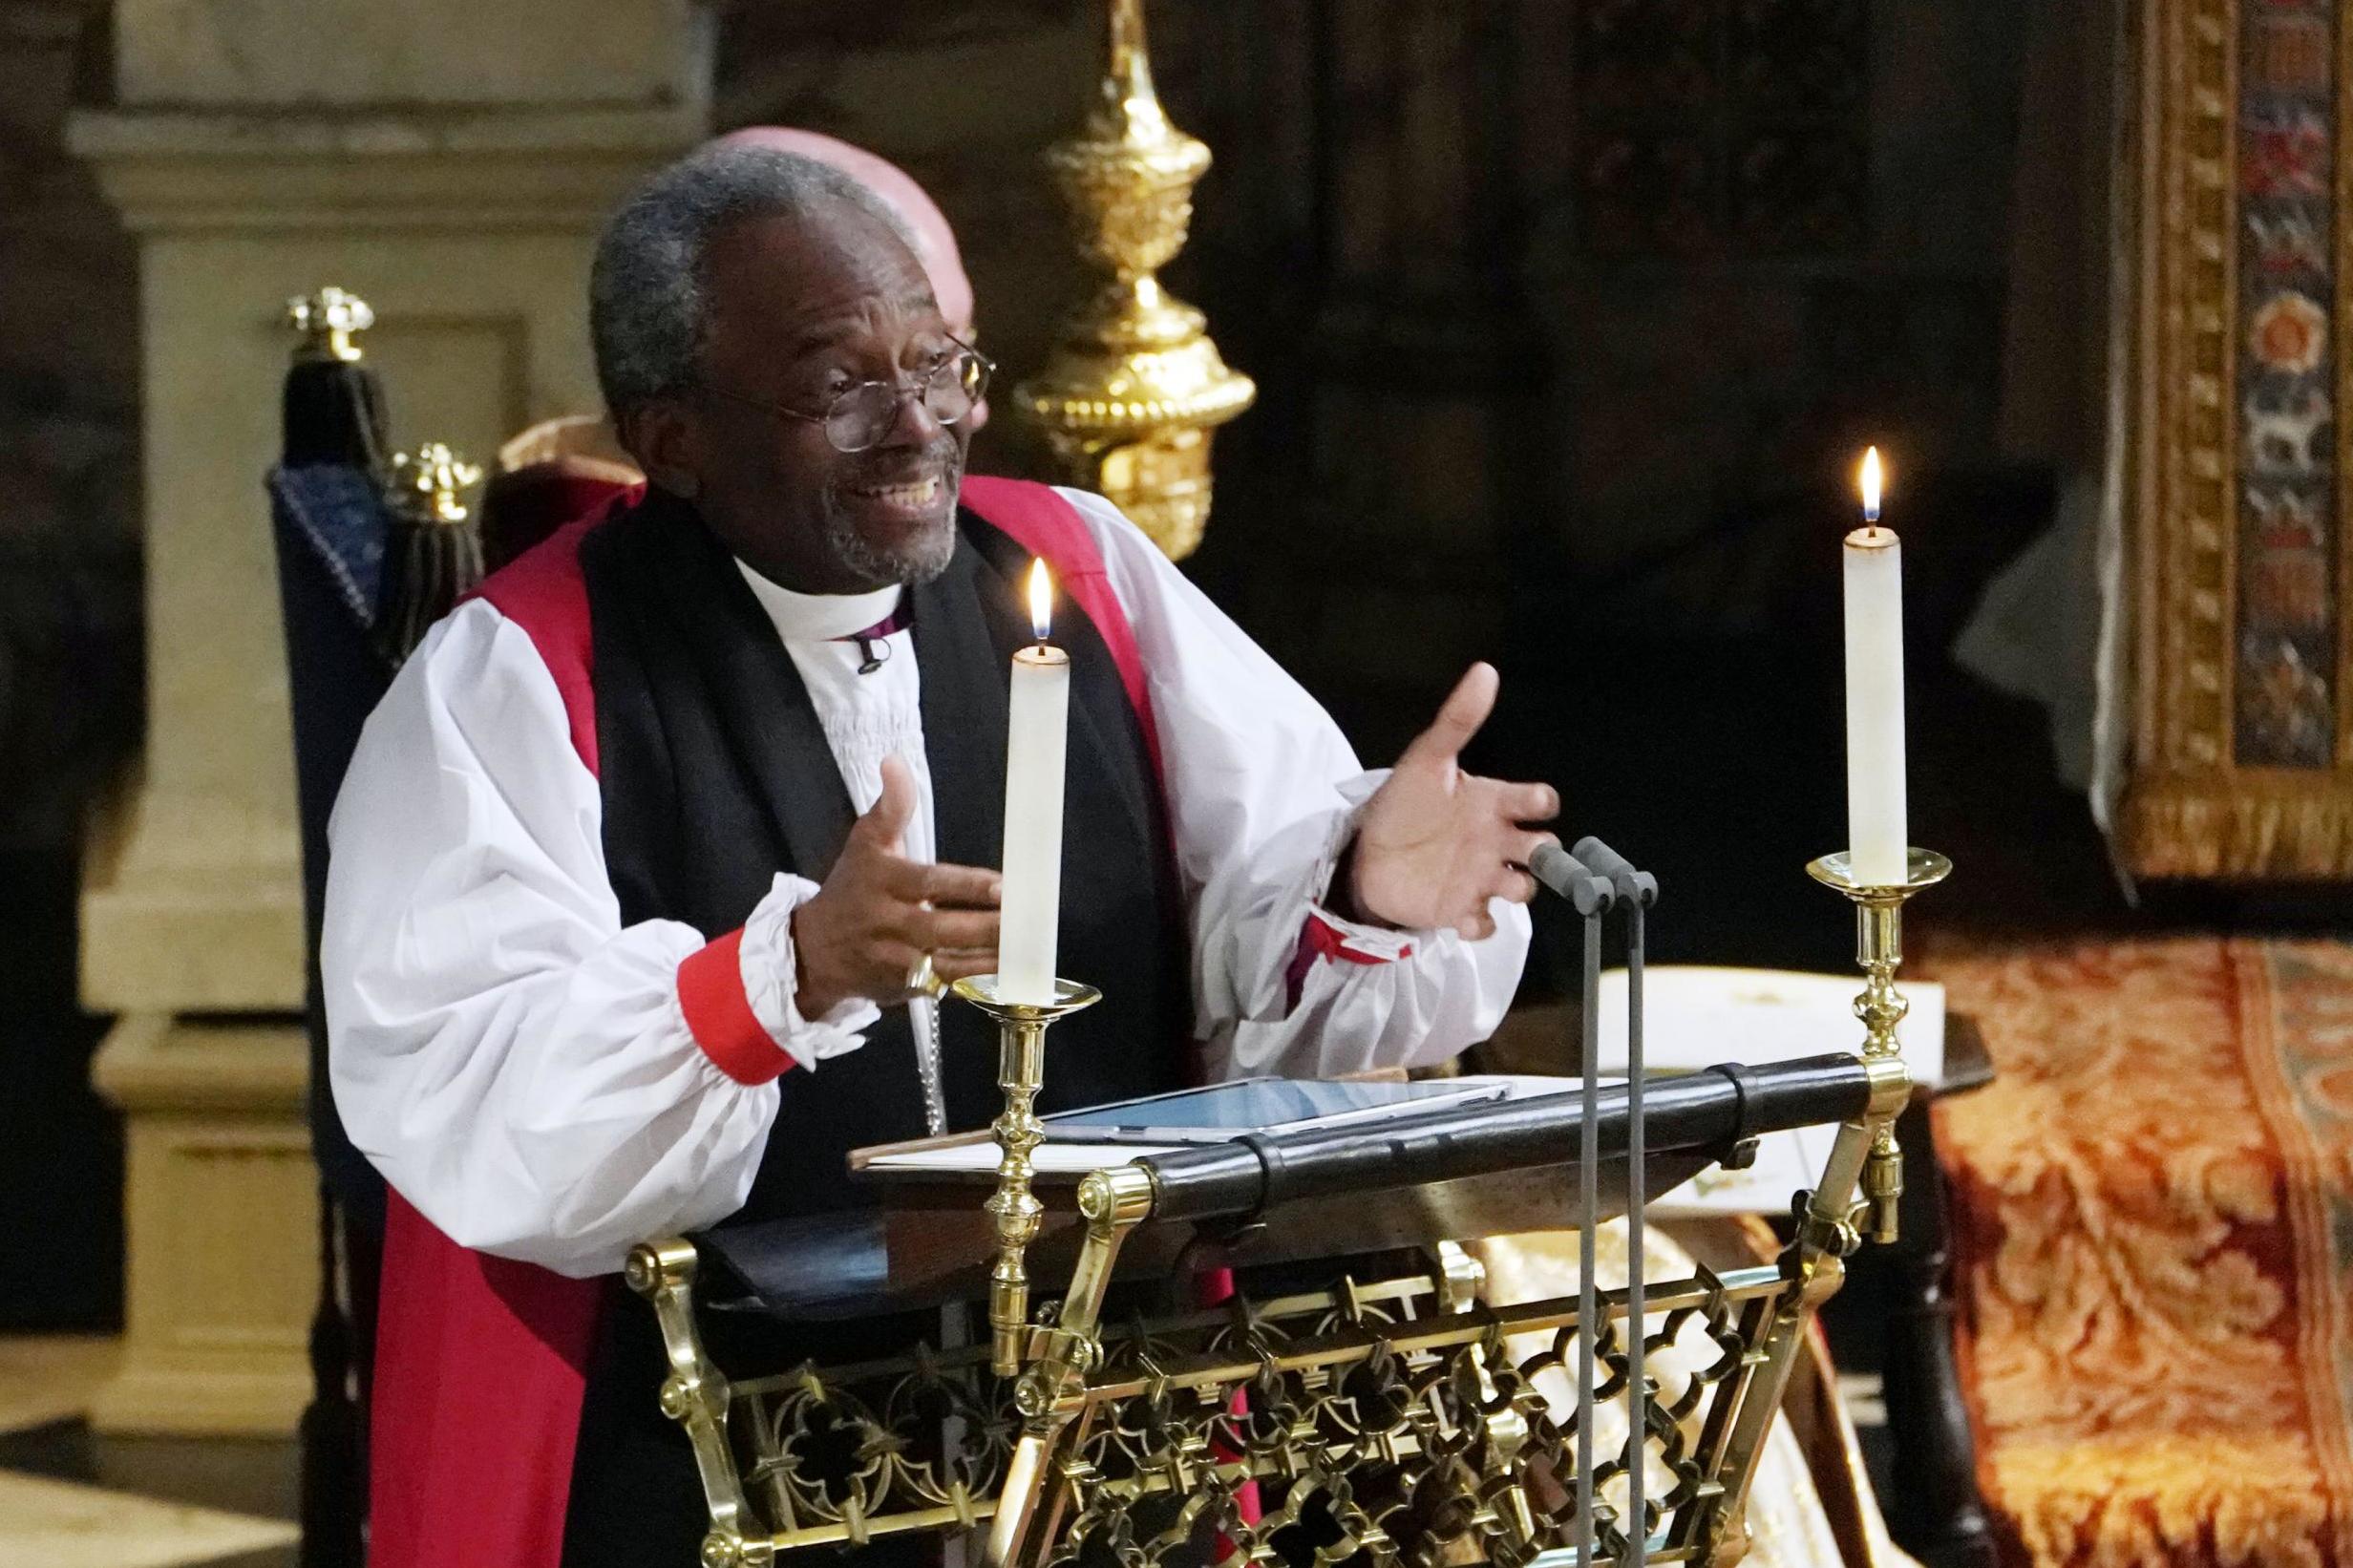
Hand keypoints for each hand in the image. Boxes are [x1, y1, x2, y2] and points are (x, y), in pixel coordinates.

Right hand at [791, 755, 1000, 1016]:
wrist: (813, 951)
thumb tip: (895, 761)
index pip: (929, 883)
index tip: (1003, 885)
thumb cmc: (851, 889)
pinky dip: (977, 982)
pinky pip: (947, 987)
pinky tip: (1009, 973)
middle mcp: (888, 924)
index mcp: (882, 882)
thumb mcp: (865, 843)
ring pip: (949, 965)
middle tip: (1026, 920)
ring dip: (990, 959)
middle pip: (942, 929)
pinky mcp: (906, 989)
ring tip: (1027, 947)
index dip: (967, 886)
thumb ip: (891, 806)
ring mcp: (897, 961)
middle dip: (987, 927)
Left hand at [1345, 662, 1558, 939]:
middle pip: (1543, 850)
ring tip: (1492, 881)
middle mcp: (1495, 841)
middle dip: (1544, 854)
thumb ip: (1457, 718)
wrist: (1364, 851)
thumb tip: (1484, 671)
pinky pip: (1486, 924)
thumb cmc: (1402, 803)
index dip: (1540, 802)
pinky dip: (1481, 923)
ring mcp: (1480, 877)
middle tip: (1525, 851)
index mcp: (1493, 802)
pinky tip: (1463, 913)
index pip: (1539, 801)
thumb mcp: (1427, 757)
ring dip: (1516, 888)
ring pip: (1521, 889)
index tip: (1529, 802)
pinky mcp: (1459, 909)